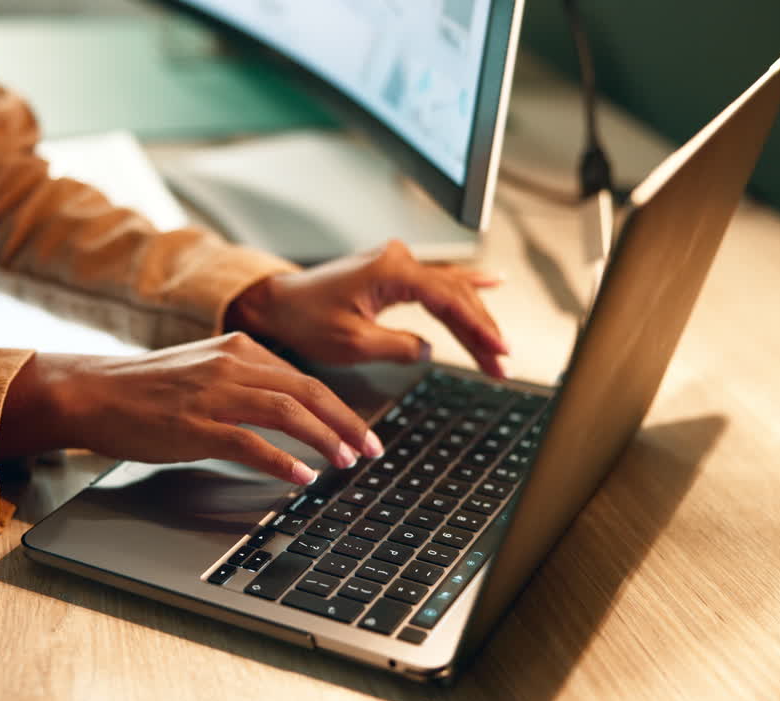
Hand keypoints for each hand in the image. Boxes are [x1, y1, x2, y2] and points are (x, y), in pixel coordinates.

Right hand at [0, 333, 383, 484]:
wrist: (91, 391)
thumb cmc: (143, 388)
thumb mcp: (202, 368)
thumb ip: (243, 380)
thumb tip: (288, 410)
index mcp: (237, 348)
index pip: (304, 378)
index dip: (340, 408)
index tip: (363, 432)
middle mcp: (230, 364)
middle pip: (307, 391)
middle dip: (347, 423)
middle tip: (372, 450)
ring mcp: (212, 394)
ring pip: (287, 413)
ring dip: (324, 439)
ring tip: (346, 463)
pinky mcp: (193, 425)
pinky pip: (249, 442)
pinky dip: (282, 460)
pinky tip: (302, 476)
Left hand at [226, 239, 508, 376]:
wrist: (278, 304)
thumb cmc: (305, 319)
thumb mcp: (353, 343)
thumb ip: (398, 346)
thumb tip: (427, 350)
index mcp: (392, 271)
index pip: (449, 299)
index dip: (478, 327)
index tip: (497, 350)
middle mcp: (398, 259)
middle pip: (456, 294)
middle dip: (481, 330)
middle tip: (501, 362)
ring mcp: (395, 262)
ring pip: (449, 290)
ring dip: (473, 319)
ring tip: (498, 346)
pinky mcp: (391, 272)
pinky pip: (437, 281)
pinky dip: (463, 289)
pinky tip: (490, 283)